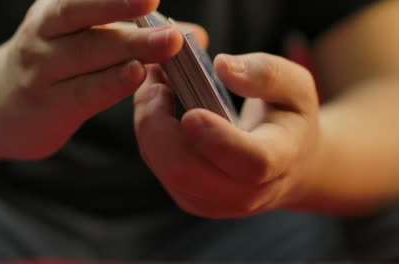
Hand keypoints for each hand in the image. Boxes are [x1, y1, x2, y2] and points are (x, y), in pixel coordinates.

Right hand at [0, 0, 183, 159]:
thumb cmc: (54, 67)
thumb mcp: (82, 38)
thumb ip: (134, 34)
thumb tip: (196, 35)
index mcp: (56, 11)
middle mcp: (44, 33)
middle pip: (88, 18)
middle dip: (130, 11)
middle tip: (171, 19)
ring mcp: (41, 70)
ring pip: (88, 53)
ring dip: (131, 46)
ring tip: (169, 42)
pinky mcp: (46, 105)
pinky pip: (83, 92)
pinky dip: (111, 82)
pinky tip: (135, 75)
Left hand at [134, 53, 319, 218]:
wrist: (285, 165)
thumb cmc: (289, 120)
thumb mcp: (295, 88)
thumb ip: (266, 74)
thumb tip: (222, 67)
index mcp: (279, 162)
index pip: (250, 162)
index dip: (218, 139)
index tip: (191, 112)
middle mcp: (244, 192)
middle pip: (186, 171)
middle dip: (158, 124)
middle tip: (156, 80)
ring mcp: (212, 201)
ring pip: (164, 168)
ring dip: (149, 123)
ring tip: (155, 86)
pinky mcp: (190, 197)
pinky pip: (158, 167)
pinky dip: (150, 133)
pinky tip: (158, 107)